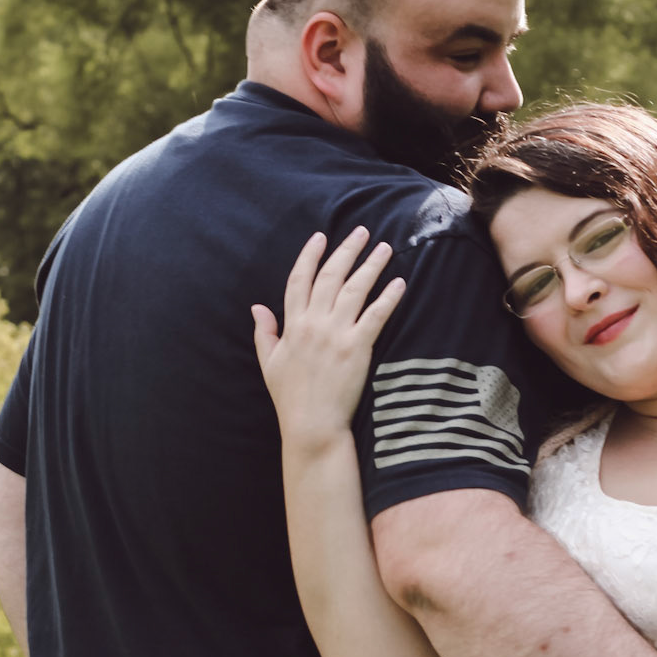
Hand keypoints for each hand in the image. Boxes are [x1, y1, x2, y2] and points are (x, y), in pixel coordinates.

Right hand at [252, 227, 405, 453]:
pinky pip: (376, 316)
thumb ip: (264, 332)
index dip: (310, 256)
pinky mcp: (357, 348)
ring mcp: (336, 334)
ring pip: (355, 289)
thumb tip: (257, 307)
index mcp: (292, 325)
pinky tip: (399, 283)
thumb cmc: (290, 397)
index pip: (300, 280)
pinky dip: (388, 297)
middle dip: (346, 250)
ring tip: (384, 248)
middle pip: (331, 276)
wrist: (311, 424)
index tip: (320, 238)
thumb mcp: (270, 362)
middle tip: (361, 231)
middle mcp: (314, 324)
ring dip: (371, 265)